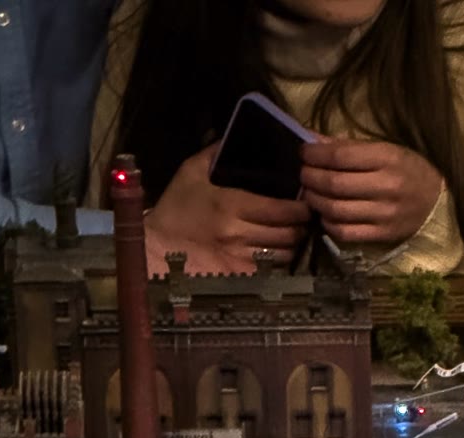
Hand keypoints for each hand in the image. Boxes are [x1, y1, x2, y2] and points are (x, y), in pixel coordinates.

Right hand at [143, 144, 307, 273]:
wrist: (158, 246)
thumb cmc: (177, 206)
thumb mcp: (191, 172)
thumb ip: (215, 153)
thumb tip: (235, 135)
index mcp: (231, 204)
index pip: (281, 209)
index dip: (299, 208)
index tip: (305, 203)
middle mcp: (239, 233)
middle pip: (288, 233)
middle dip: (300, 226)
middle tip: (304, 219)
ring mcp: (241, 257)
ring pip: (285, 254)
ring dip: (293, 245)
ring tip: (294, 234)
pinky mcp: (241, 276)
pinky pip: (273, 270)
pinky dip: (281, 262)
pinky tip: (280, 252)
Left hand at [300, 137, 443, 246]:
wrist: (438, 202)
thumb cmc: (408, 170)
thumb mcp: (384, 149)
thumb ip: (348, 146)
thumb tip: (311, 140)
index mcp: (387, 158)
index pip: (340, 156)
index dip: (315, 155)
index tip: (304, 153)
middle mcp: (386, 187)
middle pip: (334, 184)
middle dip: (310, 177)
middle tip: (303, 174)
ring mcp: (385, 214)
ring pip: (337, 209)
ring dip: (316, 201)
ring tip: (310, 193)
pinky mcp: (384, 235)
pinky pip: (347, 232)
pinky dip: (329, 223)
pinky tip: (326, 214)